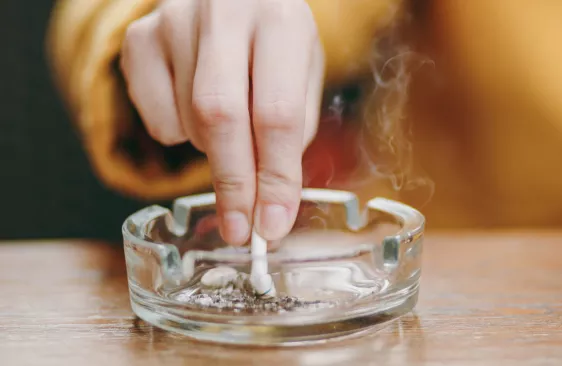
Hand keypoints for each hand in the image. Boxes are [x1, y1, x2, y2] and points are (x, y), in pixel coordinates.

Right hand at [120, 0, 323, 244]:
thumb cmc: (275, 43)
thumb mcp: (303, 74)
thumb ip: (292, 132)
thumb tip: (268, 203)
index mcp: (281, 20)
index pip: (277, 113)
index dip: (274, 176)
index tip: (272, 223)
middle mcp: (224, 11)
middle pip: (220, 116)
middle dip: (232, 183)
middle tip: (240, 228)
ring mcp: (173, 20)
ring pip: (188, 121)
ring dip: (214, 150)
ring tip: (234, 127)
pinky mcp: (139, 39)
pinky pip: (156, 119)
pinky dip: (180, 133)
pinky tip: (197, 108)